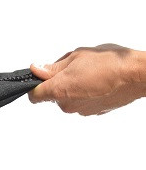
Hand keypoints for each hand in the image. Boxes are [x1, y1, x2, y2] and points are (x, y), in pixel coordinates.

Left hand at [29, 44, 145, 115]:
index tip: (41, 76)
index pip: (34, 95)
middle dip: (59, 81)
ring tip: (91, 73)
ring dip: (74, 86)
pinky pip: (82, 102)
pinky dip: (85, 93)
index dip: (35, 85)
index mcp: (58, 90)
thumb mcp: (77, 57)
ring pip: (68, 98)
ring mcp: (80, 111)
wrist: (137, 75)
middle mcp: (66, 105)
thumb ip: (54, 66)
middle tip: (75, 67)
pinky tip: (98, 82)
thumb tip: (37, 70)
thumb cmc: (110, 63)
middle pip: (53, 94)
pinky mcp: (92, 113)